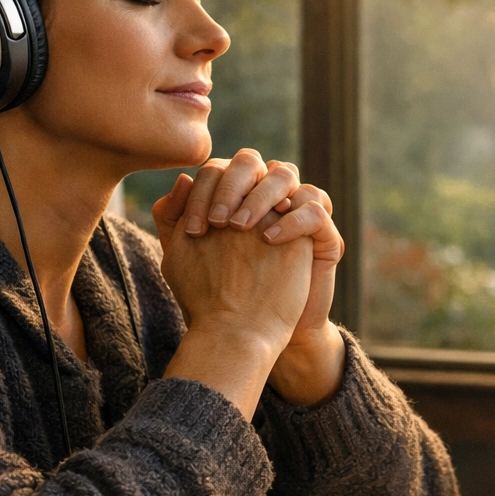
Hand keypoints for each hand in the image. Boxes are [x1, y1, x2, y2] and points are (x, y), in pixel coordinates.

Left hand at [168, 151, 346, 403]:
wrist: (249, 334)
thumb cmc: (215, 292)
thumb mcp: (184, 256)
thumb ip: (174, 219)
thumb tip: (182, 180)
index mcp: (233, 195)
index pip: (219, 169)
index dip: (204, 190)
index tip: (192, 229)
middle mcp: (263, 196)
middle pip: (252, 161)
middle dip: (231, 185)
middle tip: (218, 221)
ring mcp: (293, 211)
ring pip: (286, 174)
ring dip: (261, 195)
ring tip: (241, 227)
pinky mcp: (320, 235)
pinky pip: (314, 209)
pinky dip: (292, 218)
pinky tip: (268, 240)